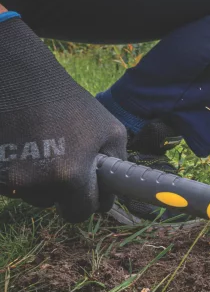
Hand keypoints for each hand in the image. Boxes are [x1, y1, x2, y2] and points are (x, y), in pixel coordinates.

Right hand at [0, 13, 127, 220]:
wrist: (18, 78)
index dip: (86, 201)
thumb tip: (115, 190)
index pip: (80, 212)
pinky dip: (16, 168)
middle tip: (63, 161)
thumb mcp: (110, 130)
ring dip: (38, 179)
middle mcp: (36, 182)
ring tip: (41, 145)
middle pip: (52, 204)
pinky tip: (21, 144)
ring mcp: (8, 178)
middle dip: (61, 191)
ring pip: (30, 194)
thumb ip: (117, 164)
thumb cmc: (69, 103)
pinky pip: (10, 182)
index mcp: (69, 175)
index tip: (87, 193)